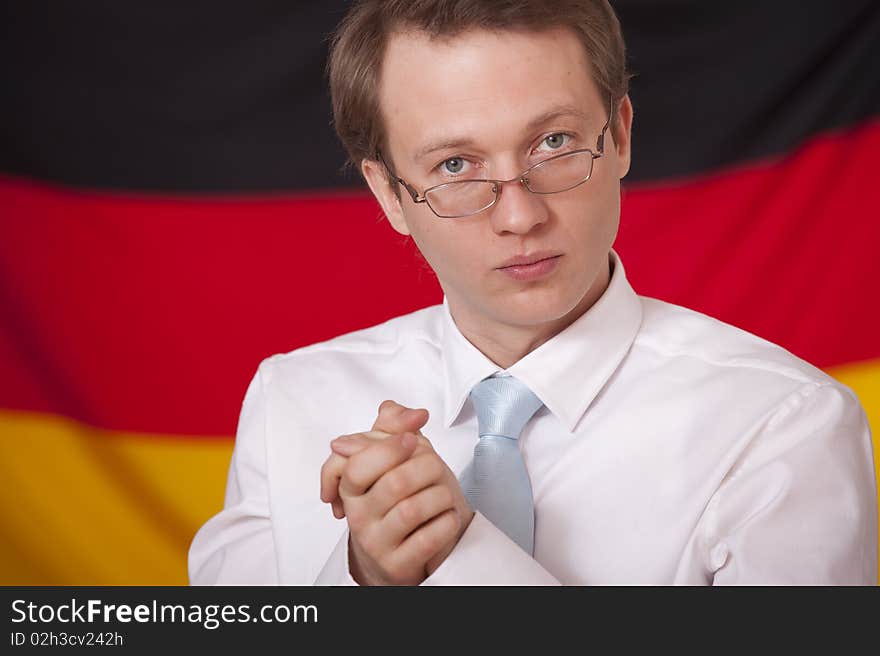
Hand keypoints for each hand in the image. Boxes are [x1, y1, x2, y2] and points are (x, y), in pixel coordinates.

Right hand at [319, 401, 473, 583]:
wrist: (405, 551)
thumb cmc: (400, 500)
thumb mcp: (394, 459)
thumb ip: (394, 427)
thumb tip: (413, 413)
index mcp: (352, 487)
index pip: (358, 464)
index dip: (390, 447)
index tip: (413, 439)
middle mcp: (359, 516)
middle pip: (394, 482)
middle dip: (427, 467)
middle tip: (437, 467)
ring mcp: (377, 543)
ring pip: (413, 509)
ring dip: (440, 495)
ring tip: (444, 494)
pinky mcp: (398, 565)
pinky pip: (428, 538)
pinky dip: (447, 521)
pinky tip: (448, 516)